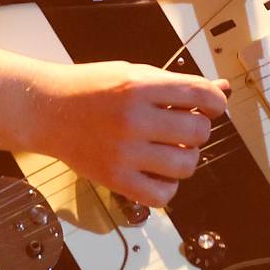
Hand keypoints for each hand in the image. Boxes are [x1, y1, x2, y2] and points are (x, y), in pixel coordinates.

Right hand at [32, 60, 229, 206]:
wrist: (48, 110)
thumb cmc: (90, 89)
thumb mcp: (135, 73)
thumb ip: (178, 84)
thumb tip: (221, 90)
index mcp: (139, 87)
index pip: (201, 96)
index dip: (216, 102)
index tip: (212, 107)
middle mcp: (133, 120)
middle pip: (198, 132)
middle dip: (198, 129)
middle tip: (183, 126)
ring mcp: (124, 153)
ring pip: (186, 164)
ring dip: (187, 157)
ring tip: (170, 149)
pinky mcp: (115, 179)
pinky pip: (162, 195)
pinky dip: (169, 186)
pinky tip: (159, 171)